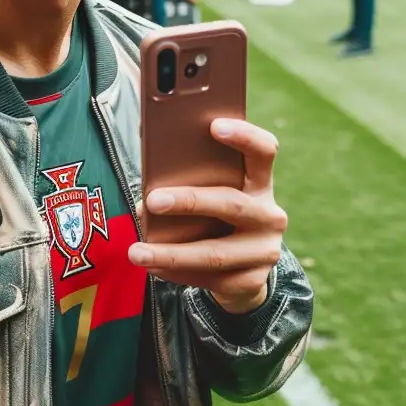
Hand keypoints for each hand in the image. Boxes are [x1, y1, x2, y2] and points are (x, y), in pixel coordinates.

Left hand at [132, 120, 287, 315]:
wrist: (244, 270)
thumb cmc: (216, 220)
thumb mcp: (210, 195)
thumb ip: (188, 182)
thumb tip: (147, 191)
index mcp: (260, 183)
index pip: (263, 151)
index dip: (244, 136)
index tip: (213, 125)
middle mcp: (269, 215)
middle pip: (232, 204)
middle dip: (190, 201)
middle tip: (152, 200)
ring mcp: (265, 251)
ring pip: (216, 252)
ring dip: (172, 253)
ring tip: (136, 252)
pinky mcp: (253, 280)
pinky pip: (210, 278)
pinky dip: (176, 273)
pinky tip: (152, 267)